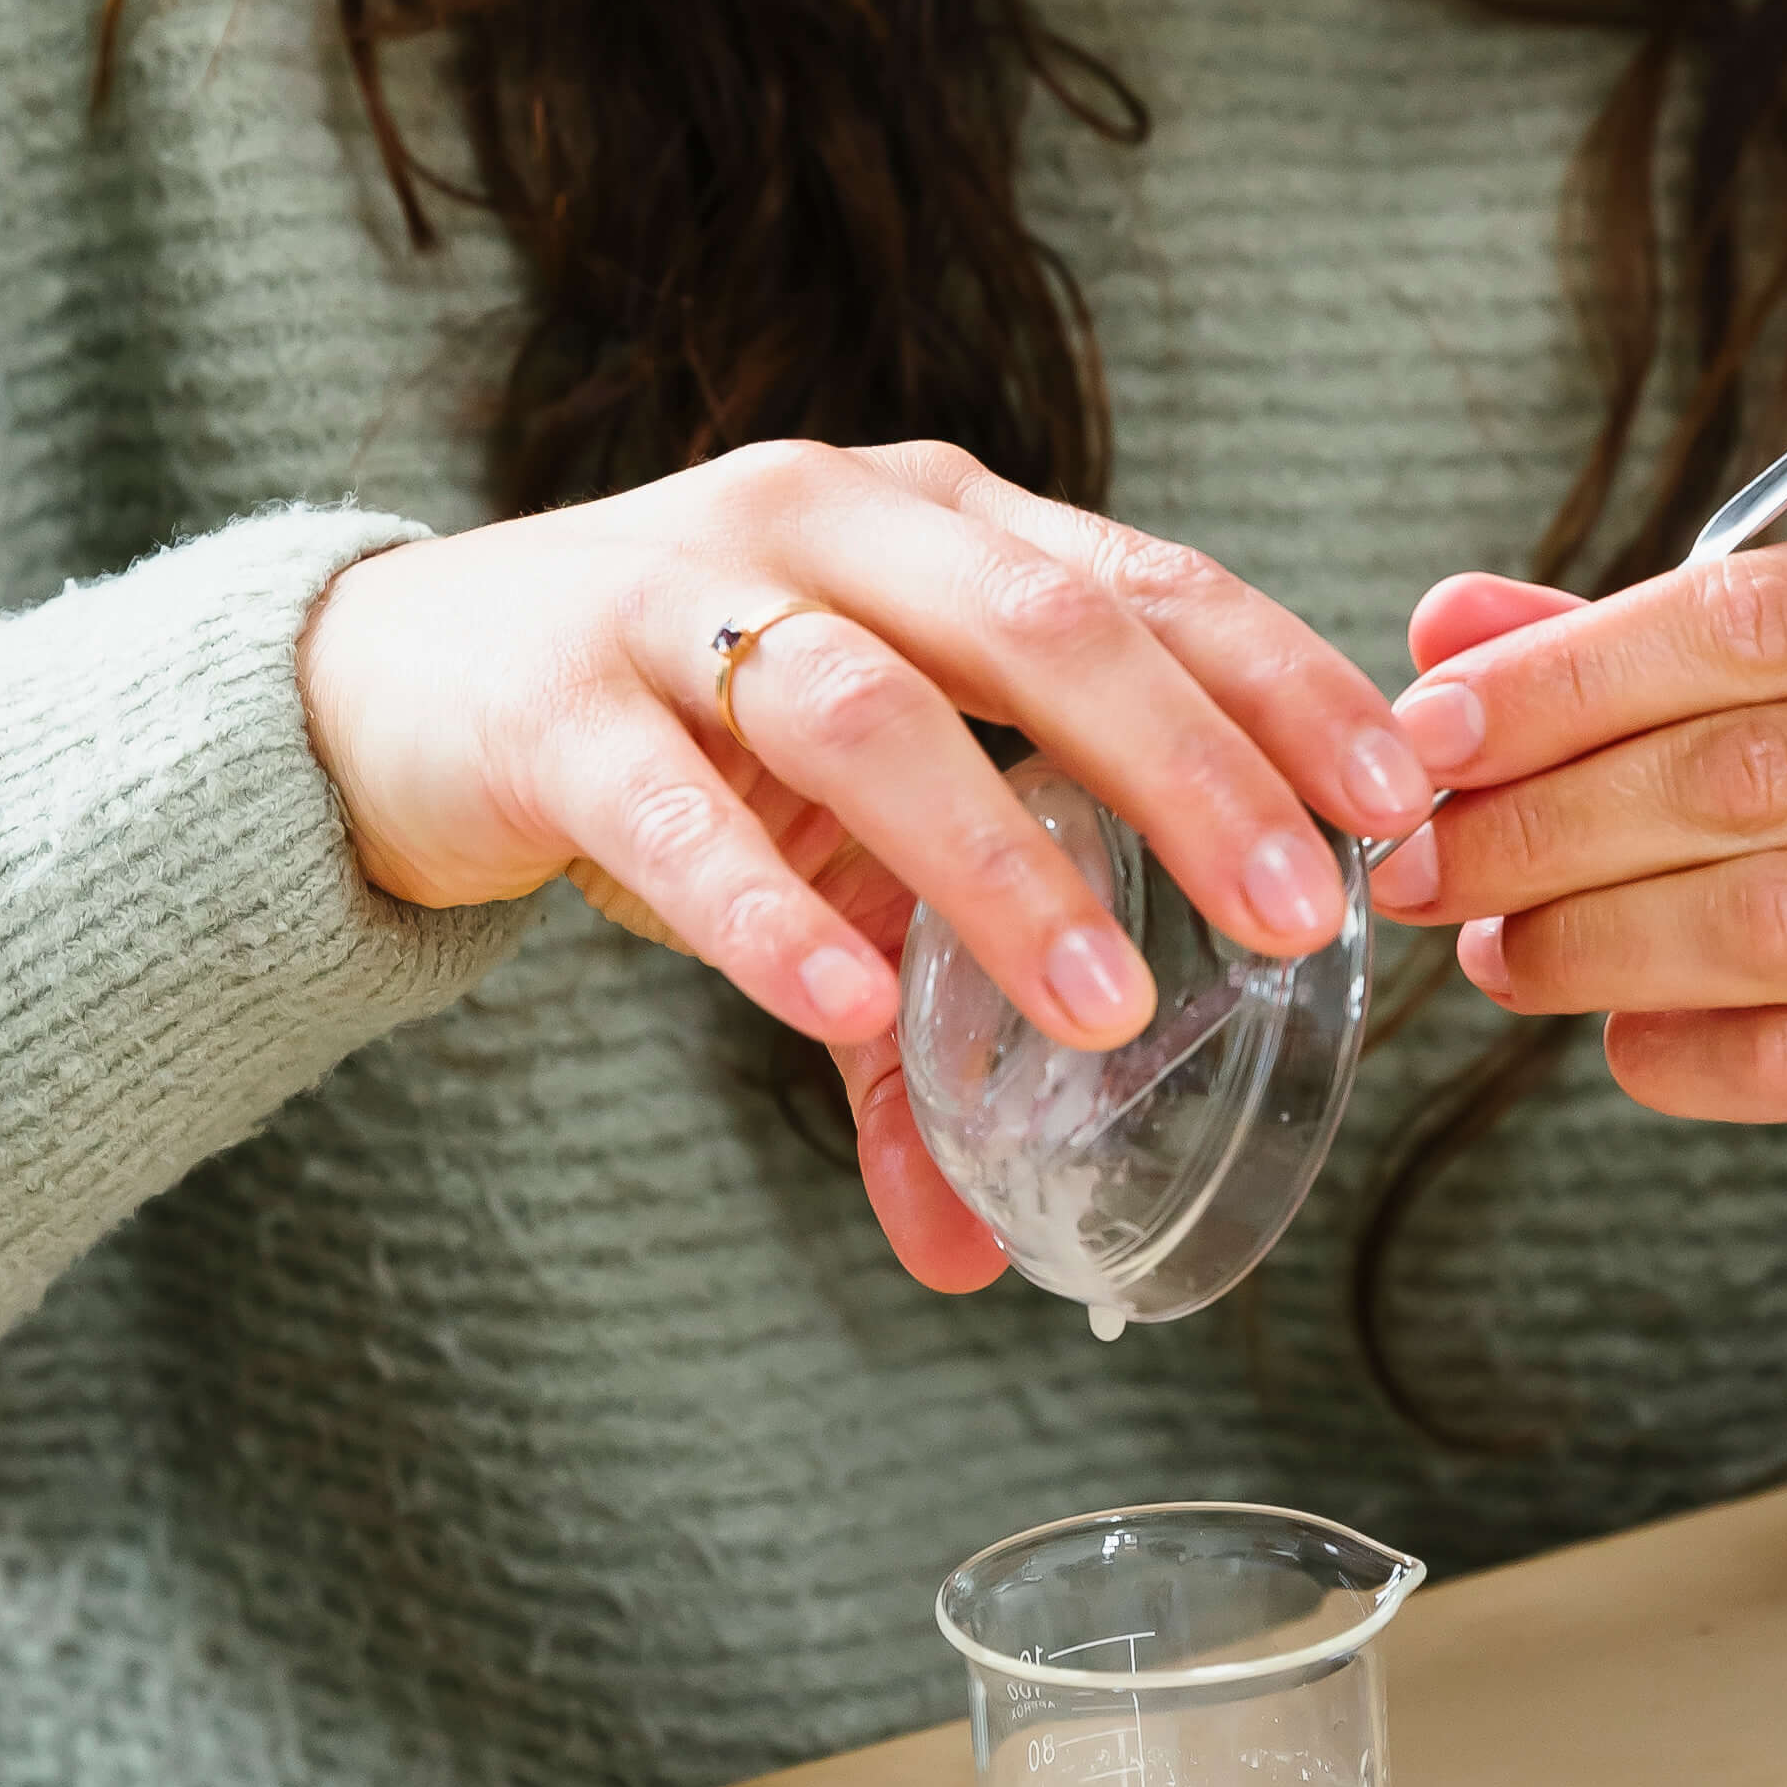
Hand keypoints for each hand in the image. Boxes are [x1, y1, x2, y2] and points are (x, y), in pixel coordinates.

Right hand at [296, 443, 1453, 1290]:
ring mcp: (676, 597)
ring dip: (999, 865)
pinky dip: (762, 909)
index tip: (1398, 805)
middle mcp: (825, 524)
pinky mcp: (548, 702)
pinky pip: (671, 809)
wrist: (388, 685)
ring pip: (871, 710)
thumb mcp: (815, 857)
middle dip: (1188, 767)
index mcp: (937, 526)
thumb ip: (911, 1030)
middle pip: (1042, 625)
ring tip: (1104, 1010)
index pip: (1149, 580)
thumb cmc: (661, 741)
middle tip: (1292, 915)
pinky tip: (841, 1007)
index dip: (1284, 684)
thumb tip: (986, 1262)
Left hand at [1365, 524, 1786, 1219]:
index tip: (1425, 731)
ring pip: (1776, 918)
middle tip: (1418, 859)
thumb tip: (1445, 623)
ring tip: (1494, 951)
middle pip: (1751, 771)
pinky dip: (1687, 1053)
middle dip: (1548, 820)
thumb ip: (1639, 653)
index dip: (1566, 677)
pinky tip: (1615, 1041)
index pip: (1754, 614)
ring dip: (1596, 939)